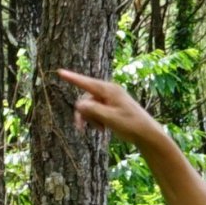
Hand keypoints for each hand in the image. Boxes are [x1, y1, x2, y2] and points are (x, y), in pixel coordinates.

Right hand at [54, 66, 172, 151]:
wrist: (146, 133)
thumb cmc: (130, 124)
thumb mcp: (110, 118)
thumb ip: (93, 110)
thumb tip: (78, 104)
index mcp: (109, 91)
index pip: (86, 83)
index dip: (72, 78)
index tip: (59, 71)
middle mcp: (109, 92)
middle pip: (85, 99)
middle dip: (83, 114)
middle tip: (80, 129)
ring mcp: (110, 99)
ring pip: (90, 107)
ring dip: (91, 119)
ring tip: (100, 129)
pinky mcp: (112, 106)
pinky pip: (97, 110)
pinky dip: (97, 119)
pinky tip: (103, 128)